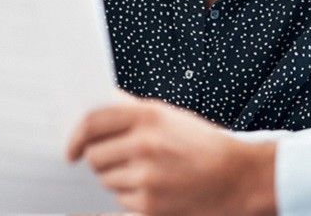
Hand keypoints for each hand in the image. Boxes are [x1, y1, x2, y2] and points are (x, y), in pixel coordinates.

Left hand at [66, 98, 276, 215]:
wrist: (239, 178)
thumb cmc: (203, 144)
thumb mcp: (170, 117)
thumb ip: (132, 111)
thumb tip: (96, 105)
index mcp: (148, 116)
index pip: (92, 123)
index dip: (75, 137)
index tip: (72, 149)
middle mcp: (145, 145)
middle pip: (95, 156)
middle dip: (101, 160)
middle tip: (119, 160)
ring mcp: (147, 177)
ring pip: (106, 180)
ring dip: (117, 179)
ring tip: (145, 174)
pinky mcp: (150, 206)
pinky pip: (121, 201)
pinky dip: (131, 197)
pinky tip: (154, 189)